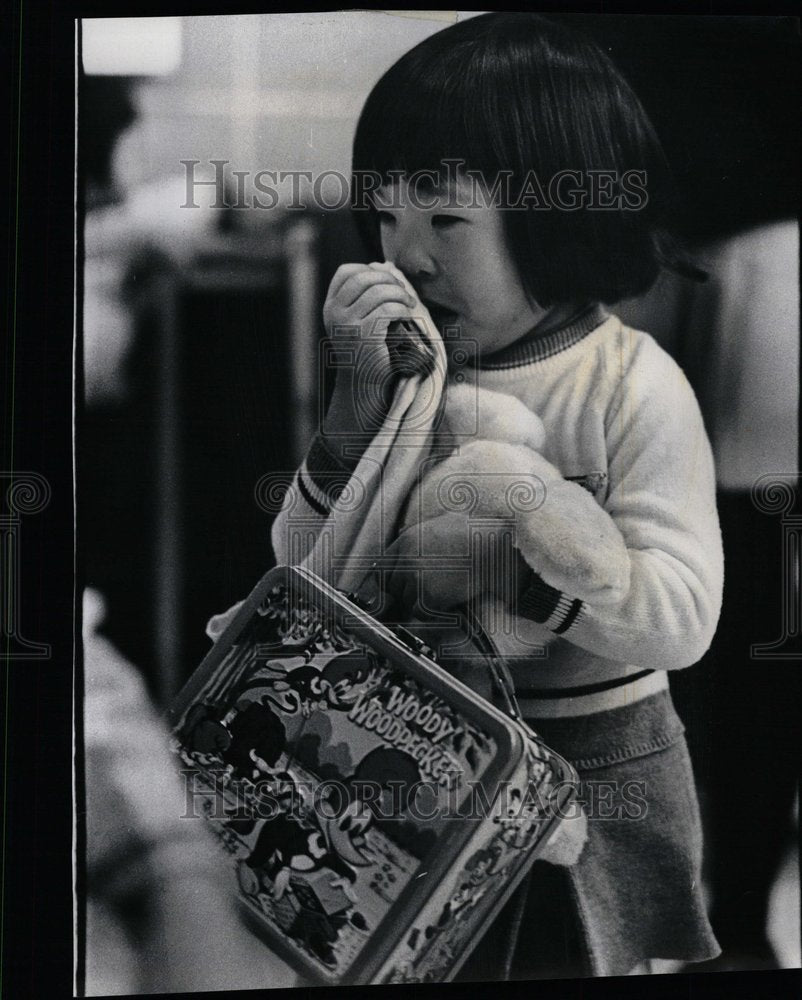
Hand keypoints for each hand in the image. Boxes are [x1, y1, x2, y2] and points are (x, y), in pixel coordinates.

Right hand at [322, 261, 439, 430]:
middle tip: (405, 293)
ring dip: (400, 295)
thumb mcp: (358, 321)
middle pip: (364, 277)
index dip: (369, 269)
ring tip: (410, 304)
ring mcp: (347, 324)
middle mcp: (334, 313)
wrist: (363, 386)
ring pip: (379, 292)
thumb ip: (365, 297)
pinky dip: (402, 309)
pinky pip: (388, 309)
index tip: (387, 282)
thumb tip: (387, 266)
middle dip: (390, 280)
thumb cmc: (367, 352)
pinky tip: (407, 315)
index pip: (345, 272)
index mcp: (330, 307)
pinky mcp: (364, 335)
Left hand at [385, 514, 531, 615]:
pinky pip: (421, 613)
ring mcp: (415, 578)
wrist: (498, 548)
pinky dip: (433, 614)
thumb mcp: (448, 520)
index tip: (397, 586)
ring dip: (421, 603)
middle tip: (424, 595)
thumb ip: (427, 531)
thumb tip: (415, 539)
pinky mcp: (428, 596)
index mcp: (408, 538)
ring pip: (406, 601)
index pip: (381, 565)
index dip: (391, 577)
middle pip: (391, 585)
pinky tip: (449, 604)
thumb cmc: (480, 533)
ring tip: (444, 596)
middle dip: (405, 592)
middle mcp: (406, 558)